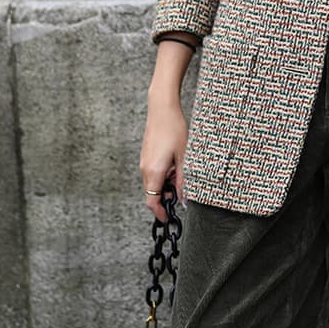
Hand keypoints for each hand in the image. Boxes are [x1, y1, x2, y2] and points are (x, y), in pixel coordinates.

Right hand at [140, 94, 188, 222]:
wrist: (162, 108)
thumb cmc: (174, 130)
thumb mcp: (184, 158)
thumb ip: (184, 181)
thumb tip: (184, 200)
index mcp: (154, 172)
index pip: (152, 202)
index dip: (160, 213)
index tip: (169, 218)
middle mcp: (145, 169)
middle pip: (153, 194)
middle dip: (167, 197)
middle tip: (182, 190)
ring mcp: (144, 162)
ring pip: (153, 183)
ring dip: (166, 184)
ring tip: (180, 170)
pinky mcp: (146, 156)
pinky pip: (153, 173)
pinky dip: (163, 175)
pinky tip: (175, 162)